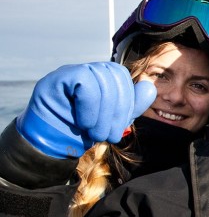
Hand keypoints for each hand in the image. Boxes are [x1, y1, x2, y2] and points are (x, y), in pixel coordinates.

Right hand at [16, 62, 155, 158]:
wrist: (50, 145)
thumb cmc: (81, 132)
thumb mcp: (112, 120)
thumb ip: (132, 105)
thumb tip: (150, 87)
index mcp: (101, 78)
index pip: (122, 77)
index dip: (127, 102)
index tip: (121, 127)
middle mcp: (86, 71)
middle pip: (114, 75)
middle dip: (118, 110)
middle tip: (110, 135)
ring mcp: (70, 72)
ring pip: (100, 78)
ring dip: (103, 113)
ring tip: (97, 133)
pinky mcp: (56, 79)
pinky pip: (83, 81)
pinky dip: (90, 105)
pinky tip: (85, 123)